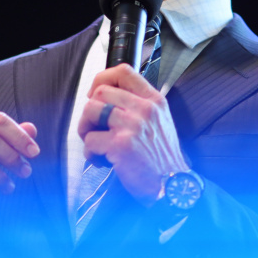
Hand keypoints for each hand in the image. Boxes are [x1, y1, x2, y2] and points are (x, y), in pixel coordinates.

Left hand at [77, 63, 188, 205]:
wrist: (173, 187)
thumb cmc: (162, 158)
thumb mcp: (160, 121)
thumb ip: (139, 105)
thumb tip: (106, 97)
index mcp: (154, 100)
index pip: (123, 71)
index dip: (102, 79)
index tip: (96, 94)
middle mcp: (144, 108)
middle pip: (101, 91)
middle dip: (90, 110)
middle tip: (95, 128)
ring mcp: (132, 125)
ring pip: (90, 110)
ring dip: (85, 128)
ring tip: (95, 143)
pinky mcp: (121, 145)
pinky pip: (90, 140)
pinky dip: (90, 153)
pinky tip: (102, 161)